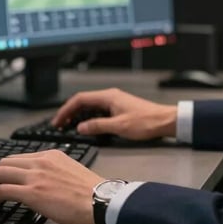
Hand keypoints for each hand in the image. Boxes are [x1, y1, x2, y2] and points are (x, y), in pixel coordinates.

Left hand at [0, 149, 105, 223]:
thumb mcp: (71, 172)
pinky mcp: (32, 192)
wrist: (101, 201)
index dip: (5, 169)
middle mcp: (41, 161)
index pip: (19, 157)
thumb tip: (43, 184)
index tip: (1, 179)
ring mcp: (35, 176)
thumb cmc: (92, 193)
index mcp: (51, 155)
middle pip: (4, 162)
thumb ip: (54, 172)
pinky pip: (3, 190)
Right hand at [52, 88, 177, 140]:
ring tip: (69, 126)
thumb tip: (80, 127)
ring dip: (78, 115)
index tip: (57, 120)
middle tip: (59, 124)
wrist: (164, 121)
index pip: (80, 99)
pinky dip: (88, 117)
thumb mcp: (119, 127)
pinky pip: (98, 110)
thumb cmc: (145, 122)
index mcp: (108, 97)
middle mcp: (110, 96)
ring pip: (90, 105)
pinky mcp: (119, 108)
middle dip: (69, 112)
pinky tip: (87, 126)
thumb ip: (97, 126)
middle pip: (83, 101)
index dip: (66, 109)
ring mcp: (114, 101)